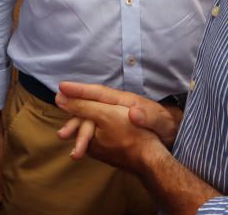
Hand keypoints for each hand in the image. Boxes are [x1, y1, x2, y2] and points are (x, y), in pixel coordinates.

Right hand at [54, 82, 175, 172]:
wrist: (170, 137)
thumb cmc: (165, 126)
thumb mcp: (160, 121)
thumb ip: (148, 116)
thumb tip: (134, 113)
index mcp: (123, 101)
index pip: (98, 93)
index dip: (80, 89)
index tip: (62, 87)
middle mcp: (114, 107)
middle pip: (89, 107)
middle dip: (72, 111)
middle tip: (58, 113)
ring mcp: (111, 117)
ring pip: (89, 119)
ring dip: (75, 126)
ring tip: (63, 135)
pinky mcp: (111, 128)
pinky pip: (93, 128)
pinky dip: (83, 134)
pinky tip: (75, 141)